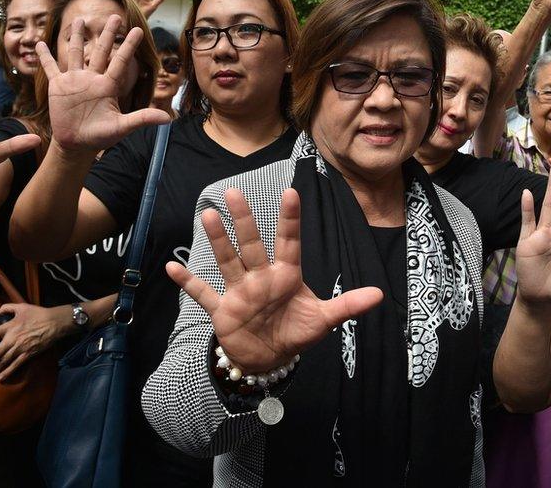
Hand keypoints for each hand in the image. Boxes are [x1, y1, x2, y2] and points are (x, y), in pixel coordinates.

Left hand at [0, 303, 72, 381]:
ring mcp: (20, 348)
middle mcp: (12, 339)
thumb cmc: (38, 314)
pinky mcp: (28, 354)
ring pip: (3, 362)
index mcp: (8, 327)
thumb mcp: (22, 307)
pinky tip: (0, 378)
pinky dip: (7, 373)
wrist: (55, 323)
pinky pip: (15, 366)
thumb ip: (7, 308)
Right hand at [38, 15, 170, 152]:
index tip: (138, 29)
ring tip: (79, 19)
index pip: (120, 61)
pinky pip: (51, 68)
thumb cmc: (101, 136)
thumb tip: (168, 119)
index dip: (128, 46)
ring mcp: (75, 81)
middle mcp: (92, 79)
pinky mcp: (58, 87)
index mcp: (108, 86)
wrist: (77, 144)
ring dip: (76, 36)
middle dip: (107, 34)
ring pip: (76, 53)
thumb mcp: (122, 127)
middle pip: (101, 51)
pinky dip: (45, 57)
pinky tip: (40, 44)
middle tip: (115, 16)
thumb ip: (142, 119)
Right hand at [166, 188, 383, 373]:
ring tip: (208, 215)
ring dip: (218, 240)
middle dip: (245, 220)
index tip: (292, 193)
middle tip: (234, 192)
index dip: (290, 220)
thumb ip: (348, 306)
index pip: (290, 243)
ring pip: (228, 261)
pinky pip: (203, 293)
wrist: (268, 358)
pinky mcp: (223, 309)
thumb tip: (379, 295)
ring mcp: (240, 291)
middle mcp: (261, 278)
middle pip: (253, 245)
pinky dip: (188, 283)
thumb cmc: (296, 331)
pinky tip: (171, 268)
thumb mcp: (324, 321)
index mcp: (287, 276)